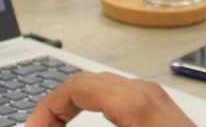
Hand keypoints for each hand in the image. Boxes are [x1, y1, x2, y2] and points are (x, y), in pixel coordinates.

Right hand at [25, 72, 195, 126]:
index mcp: (132, 102)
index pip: (73, 88)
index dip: (45, 110)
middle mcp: (144, 92)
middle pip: (85, 83)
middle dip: (56, 108)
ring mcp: (155, 99)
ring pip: (101, 89)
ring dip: (74, 108)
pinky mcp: (161, 110)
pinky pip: (118, 98)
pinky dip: (93, 109)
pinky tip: (84, 124)